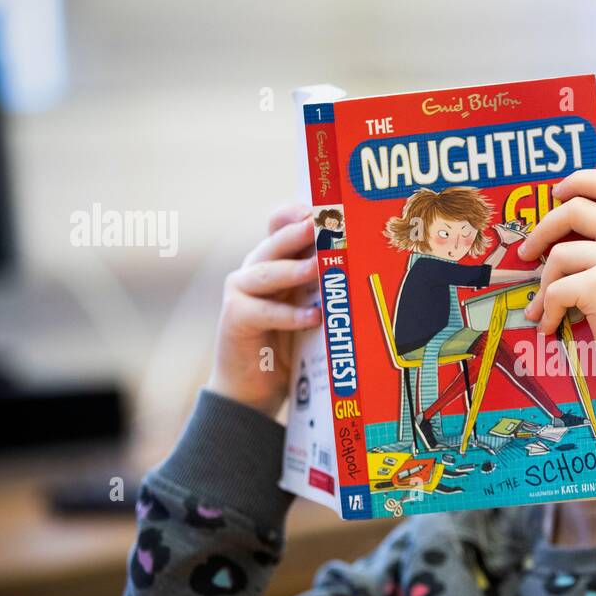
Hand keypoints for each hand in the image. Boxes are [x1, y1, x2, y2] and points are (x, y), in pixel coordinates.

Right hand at [206, 204, 321, 417]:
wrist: (253, 389)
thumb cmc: (289, 347)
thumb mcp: (310, 310)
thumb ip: (323, 287)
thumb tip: (361, 266)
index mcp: (274, 263)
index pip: (281, 226)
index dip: (297, 213)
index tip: (323, 206)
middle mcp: (254, 271)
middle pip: (275, 243)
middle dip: (299, 232)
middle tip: (323, 224)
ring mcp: (240, 293)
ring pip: (266, 273)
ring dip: (294, 269)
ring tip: (319, 267)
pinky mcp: (235, 318)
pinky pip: (264, 312)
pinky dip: (290, 315)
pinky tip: (314, 317)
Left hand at [520, 170, 595, 434]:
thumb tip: (557, 241)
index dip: (580, 180)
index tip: (556, 192)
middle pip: (574, 209)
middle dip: (542, 230)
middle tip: (527, 253)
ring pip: (559, 255)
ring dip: (543, 284)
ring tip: (542, 308)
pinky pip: (555, 289)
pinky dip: (547, 310)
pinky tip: (551, 327)